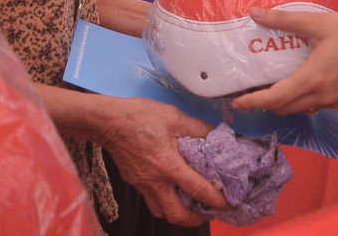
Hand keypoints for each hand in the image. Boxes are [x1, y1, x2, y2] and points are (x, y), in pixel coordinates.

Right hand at [100, 98, 227, 224]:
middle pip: (177, 215)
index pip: (198, 190)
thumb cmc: (140, 116)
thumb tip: (217, 135)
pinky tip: (172, 191)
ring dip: (179, 214)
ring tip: (191, 205)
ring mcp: (143, 185)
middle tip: (208, 212)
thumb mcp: (174, 117)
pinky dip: (165, 202)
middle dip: (196, 220)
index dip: (217, 200)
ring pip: (162, 213)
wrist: (108, 121)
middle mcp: (155, 182)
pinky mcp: (134, 182)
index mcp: (169, 166)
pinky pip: (151, 201)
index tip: (229, 204)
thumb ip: (198, 129)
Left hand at [230, 9, 337, 114]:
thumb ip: (283, 20)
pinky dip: (305, 99)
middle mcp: (322, 97)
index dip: (254, 102)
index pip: (276, 98)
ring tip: (276, 87)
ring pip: (303, 108)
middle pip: (286, 108)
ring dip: (287, 102)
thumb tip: (254, 13)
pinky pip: (319, 105)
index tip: (237, 104)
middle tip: (253, 93)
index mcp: (312, 79)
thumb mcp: (317, 23)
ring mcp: (337, 102)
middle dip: (267, 103)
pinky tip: (304, 84)